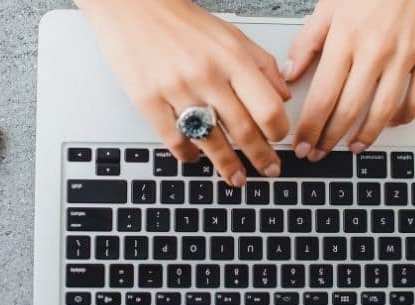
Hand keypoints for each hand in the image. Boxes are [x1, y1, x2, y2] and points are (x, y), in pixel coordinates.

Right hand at [76, 0, 290, 185]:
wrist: (132, 6)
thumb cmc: (182, 21)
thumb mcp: (232, 35)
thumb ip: (262, 65)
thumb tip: (282, 96)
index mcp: (232, 57)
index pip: (267, 108)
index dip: (278, 132)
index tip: (279, 141)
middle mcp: (206, 74)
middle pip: (243, 130)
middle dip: (260, 157)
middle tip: (268, 170)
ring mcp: (176, 89)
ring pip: (210, 141)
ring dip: (227, 166)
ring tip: (236, 177)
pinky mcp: (147, 100)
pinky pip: (174, 139)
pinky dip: (188, 155)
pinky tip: (195, 158)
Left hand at [284, 0, 414, 160]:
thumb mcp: (330, 3)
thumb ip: (308, 41)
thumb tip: (290, 73)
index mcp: (346, 38)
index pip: (322, 97)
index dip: (310, 128)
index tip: (302, 143)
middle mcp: (376, 50)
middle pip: (349, 111)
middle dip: (330, 139)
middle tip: (319, 152)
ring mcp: (406, 55)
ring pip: (383, 111)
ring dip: (366, 136)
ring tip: (353, 147)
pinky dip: (403, 116)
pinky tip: (391, 122)